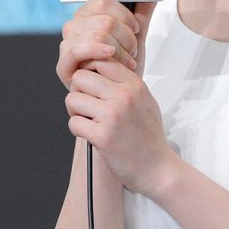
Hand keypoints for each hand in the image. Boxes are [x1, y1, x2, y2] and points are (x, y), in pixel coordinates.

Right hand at [57, 0, 155, 88]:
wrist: (120, 95)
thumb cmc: (124, 64)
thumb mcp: (136, 35)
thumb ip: (142, 12)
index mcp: (87, 14)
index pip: (103, 2)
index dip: (124, 15)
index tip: (136, 28)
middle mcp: (74, 26)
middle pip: (105, 20)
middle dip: (126, 37)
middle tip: (132, 50)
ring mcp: (67, 45)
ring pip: (98, 34)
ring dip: (119, 49)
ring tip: (126, 61)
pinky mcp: (64, 65)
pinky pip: (78, 50)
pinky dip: (98, 51)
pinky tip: (110, 55)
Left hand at [65, 58, 175, 197]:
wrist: (156, 167)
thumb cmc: (149, 134)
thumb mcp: (145, 99)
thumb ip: (126, 82)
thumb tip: (101, 67)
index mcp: (134, 84)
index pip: (101, 61)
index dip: (91, 72)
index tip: (92, 86)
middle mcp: (124, 96)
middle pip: (81, 77)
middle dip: (78, 91)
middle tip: (86, 104)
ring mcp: (113, 115)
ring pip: (72, 99)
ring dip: (75, 111)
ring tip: (88, 119)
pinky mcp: (102, 136)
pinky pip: (73, 122)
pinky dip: (78, 128)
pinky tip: (90, 134)